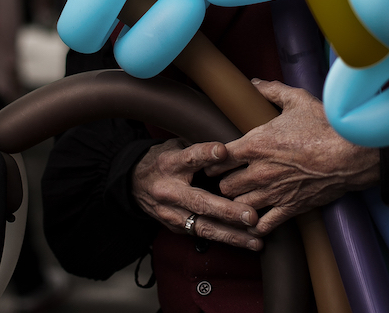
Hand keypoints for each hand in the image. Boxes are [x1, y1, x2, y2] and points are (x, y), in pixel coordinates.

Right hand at [132, 138, 262, 250]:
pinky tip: (245, 241)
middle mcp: (169, 190)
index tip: (223, 151)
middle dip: (227, 211)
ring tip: (255, 240)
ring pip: (203, 226)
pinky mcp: (175, 227)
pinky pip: (202, 234)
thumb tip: (230, 148)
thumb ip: (198, 150)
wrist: (133, 184)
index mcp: (169, 164)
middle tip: (251, 215)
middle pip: (200, 202)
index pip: (189, 158)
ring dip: (231, 235)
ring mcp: (171, 212)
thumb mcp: (174, 147)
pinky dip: (225, 238)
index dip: (205, 154)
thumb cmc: (163, 162)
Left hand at [210, 79, 378, 234]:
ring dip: (237, 203)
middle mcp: (260, 172)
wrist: (351, 154)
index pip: (219, 158)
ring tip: (240, 198)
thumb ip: (271, 91)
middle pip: (225, 186)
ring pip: (239, 206)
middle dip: (224, 182)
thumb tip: (254, 83)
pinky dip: (256, 224)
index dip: (213, 160)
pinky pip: (263, 225)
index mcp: (256, 145)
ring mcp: (274, 193)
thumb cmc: (324, 126)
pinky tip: (255, 218)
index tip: (215, 161)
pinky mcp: (290, 208)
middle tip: (228, 179)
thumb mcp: (297, 100)